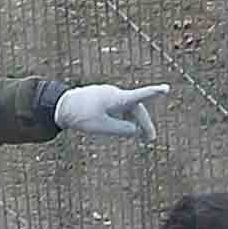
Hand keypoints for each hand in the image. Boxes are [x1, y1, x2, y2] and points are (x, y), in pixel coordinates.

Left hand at [54, 80, 170, 137]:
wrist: (62, 105)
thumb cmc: (82, 117)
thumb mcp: (104, 128)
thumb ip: (123, 130)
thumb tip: (135, 130)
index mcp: (115, 99)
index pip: (138, 97)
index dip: (153, 93)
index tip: (165, 88)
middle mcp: (115, 94)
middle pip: (136, 108)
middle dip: (144, 123)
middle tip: (150, 140)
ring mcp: (110, 95)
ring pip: (128, 109)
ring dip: (135, 122)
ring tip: (140, 138)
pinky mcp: (105, 98)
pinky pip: (120, 108)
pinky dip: (125, 118)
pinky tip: (125, 128)